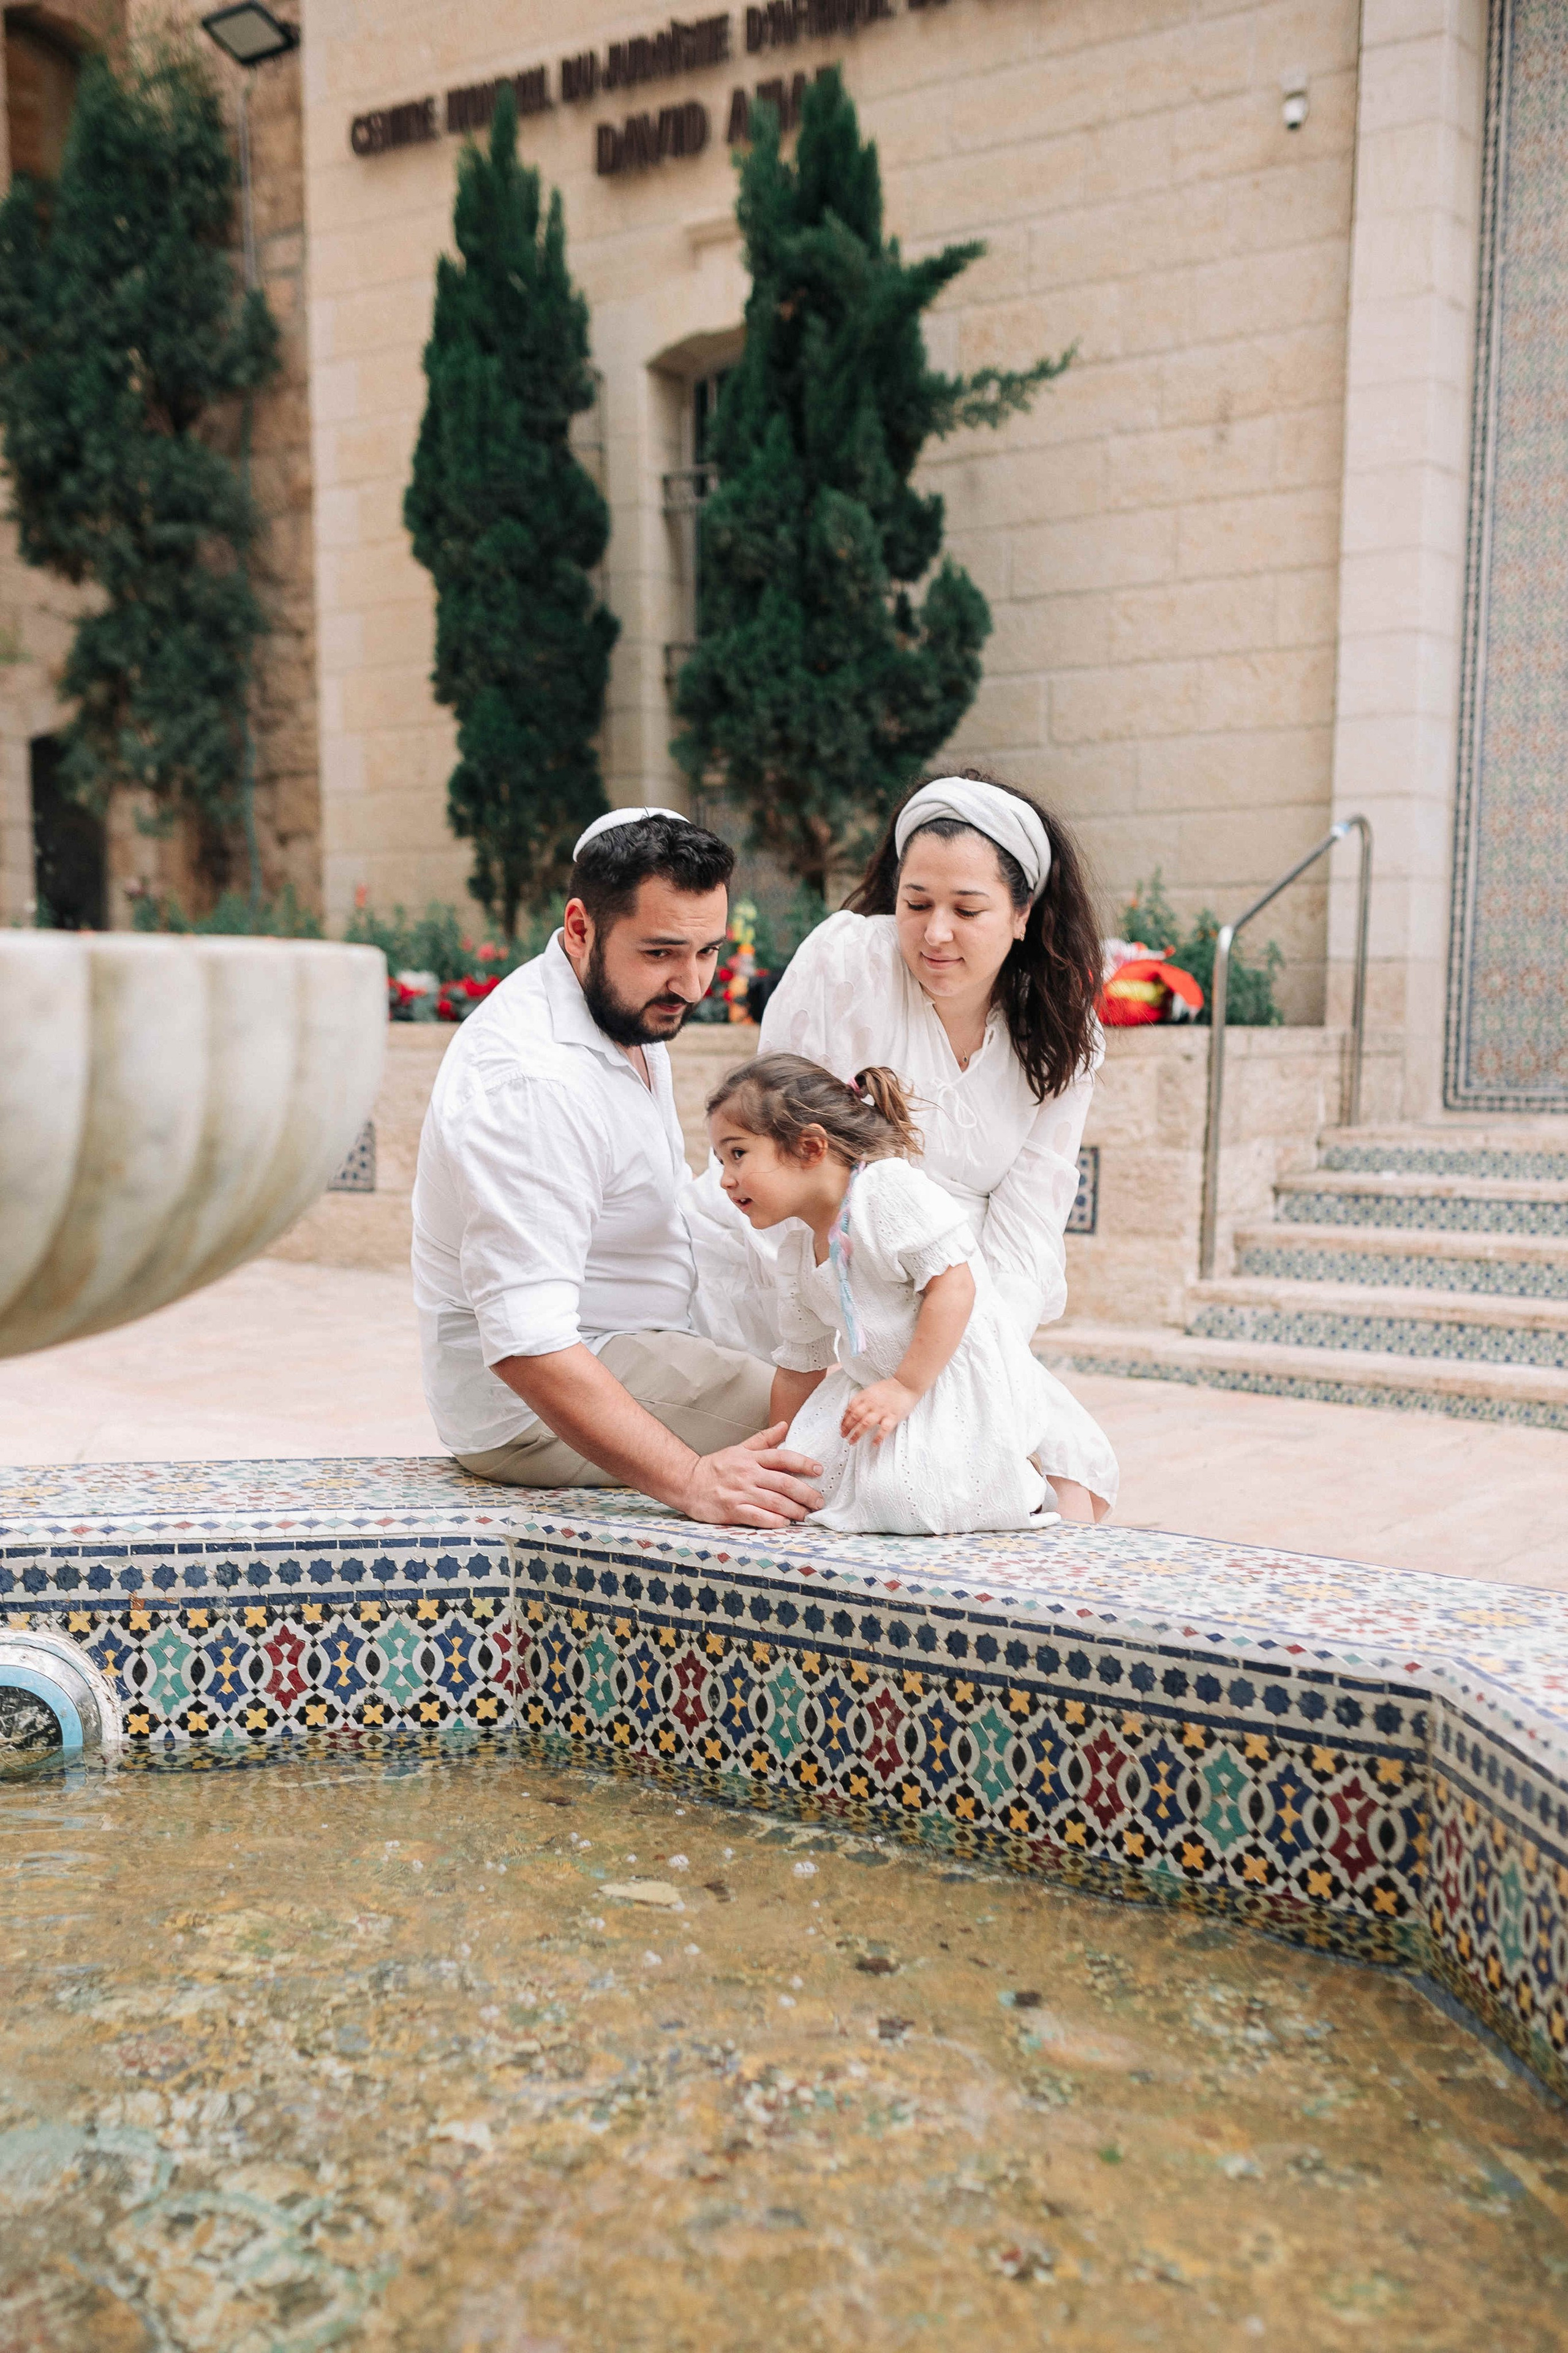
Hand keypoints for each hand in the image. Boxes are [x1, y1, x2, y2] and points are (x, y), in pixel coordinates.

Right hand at [681, 1424, 823, 1527]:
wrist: (686, 1482)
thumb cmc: (715, 1467)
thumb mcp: (739, 1448)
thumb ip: (764, 1439)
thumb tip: (785, 1425)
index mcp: (751, 1458)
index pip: (783, 1457)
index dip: (803, 1463)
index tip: (819, 1470)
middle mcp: (748, 1474)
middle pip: (784, 1482)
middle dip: (805, 1493)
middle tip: (818, 1501)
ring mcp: (740, 1492)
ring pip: (774, 1502)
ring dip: (794, 1510)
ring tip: (805, 1514)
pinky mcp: (732, 1510)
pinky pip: (758, 1517)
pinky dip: (774, 1521)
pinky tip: (784, 1523)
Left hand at [841, 1379, 916, 1445]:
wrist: (906, 1384)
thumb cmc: (890, 1388)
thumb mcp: (871, 1389)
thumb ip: (862, 1400)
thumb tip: (852, 1411)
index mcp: (866, 1395)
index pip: (850, 1408)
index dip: (844, 1419)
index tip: (841, 1427)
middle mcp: (872, 1403)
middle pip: (855, 1417)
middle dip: (847, 1428)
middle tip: (843, 1435)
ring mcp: (882, 1410)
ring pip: (865, 1424)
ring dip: (857, 1434)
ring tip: (852, 1441)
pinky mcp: (893, 1416)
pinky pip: (884, 1429)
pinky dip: (878, 1437)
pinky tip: (874, 1443)